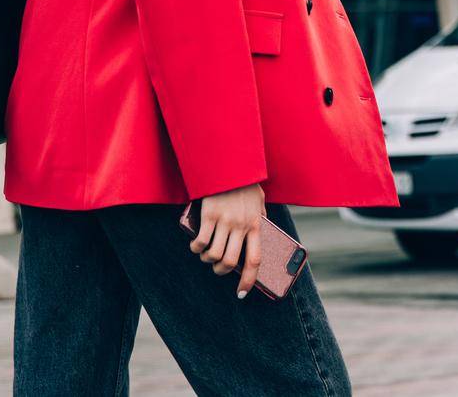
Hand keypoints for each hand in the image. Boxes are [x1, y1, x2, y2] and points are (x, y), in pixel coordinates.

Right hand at [189, 182, 264, 297]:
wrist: (230, 165)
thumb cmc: (245, 183)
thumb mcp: (259, 201)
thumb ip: (259, 217)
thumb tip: (262, 232)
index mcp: (255, 225)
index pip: (254, 260)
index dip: (248, 279)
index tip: (242, 293)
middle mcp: (241, 226)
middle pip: (229, 262)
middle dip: (220, 271)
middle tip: (217, 268)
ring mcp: (225, 221)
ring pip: (213, 255)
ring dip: (206, 260)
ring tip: (204, 254)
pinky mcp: (209, 215)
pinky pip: (200, 242)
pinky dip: (196, 249)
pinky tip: (195, 246)